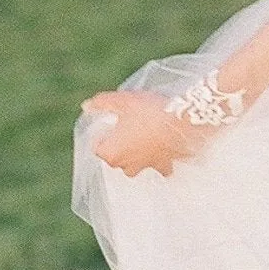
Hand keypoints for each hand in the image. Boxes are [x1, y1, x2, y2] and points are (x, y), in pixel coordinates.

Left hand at [81, 88, 197, 177]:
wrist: (181, 121)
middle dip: (119, 145)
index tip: (112, 123)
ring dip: (137, 154)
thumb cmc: (148, 112)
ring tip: (145, 137)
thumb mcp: (122, 102)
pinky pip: (159, 167)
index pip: (98, 147)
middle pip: (115, 158)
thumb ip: (102, 103)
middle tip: (128, 126)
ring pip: (135, 165)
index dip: (104, 133)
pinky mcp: (164, 167)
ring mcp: (146, 168)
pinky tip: (162, 148)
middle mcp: (125, 166)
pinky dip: (159, 160)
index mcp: (111, 153)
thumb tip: (87, 106)